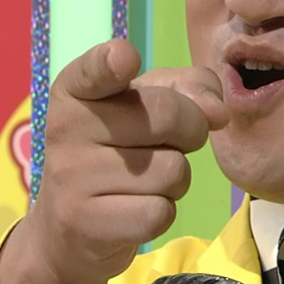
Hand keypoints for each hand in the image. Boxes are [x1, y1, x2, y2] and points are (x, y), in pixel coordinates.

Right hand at [0, 39, 228, 283]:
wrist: (71, 226)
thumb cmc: (118, 149)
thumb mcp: (149, 104)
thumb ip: (190, 88)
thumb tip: (218, 112)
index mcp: (76, 89)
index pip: (95, 70)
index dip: (113, 61)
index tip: (125, 58)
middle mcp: (66, 127)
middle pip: (167, 115)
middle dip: (191, 130)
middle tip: (171, 143)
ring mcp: (71, 177)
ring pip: (172, 170)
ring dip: (176, 178)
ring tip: (146, 180)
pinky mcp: (86, 222)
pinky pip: (160, 212)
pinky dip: (163, 212)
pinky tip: (137, 207)